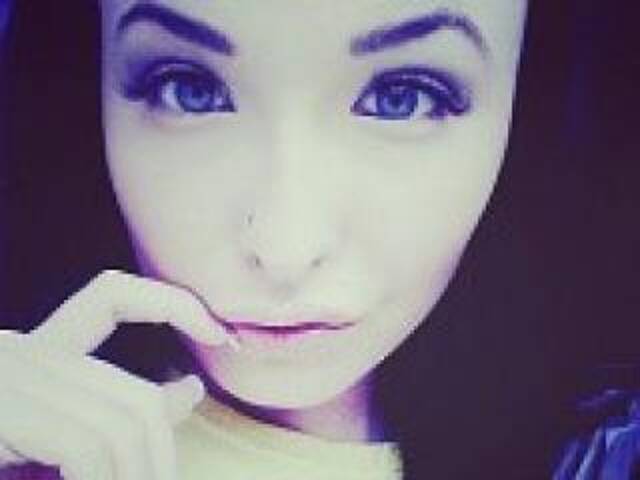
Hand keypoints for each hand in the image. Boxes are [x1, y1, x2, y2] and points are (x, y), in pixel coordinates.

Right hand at [0, 270, 234, 479]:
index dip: (170, 302)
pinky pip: (86, 446)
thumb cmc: (6, 446)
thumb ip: (115, 406)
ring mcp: (6, 376)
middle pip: (132, 396)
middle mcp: (19, 353)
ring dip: (137, 475)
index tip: (219, 333)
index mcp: (35, 354)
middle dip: (160, 456)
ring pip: (120, 423)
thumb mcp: (59, 432)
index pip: (110, 294)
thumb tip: (190, 389)